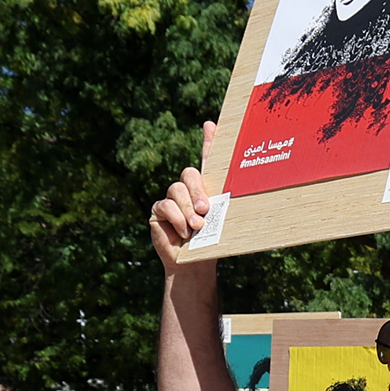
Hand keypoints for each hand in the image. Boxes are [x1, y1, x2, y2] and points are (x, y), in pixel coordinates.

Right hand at [149, 119, 220, 269]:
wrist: (194, 265)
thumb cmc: (211, 244)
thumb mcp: (221, 223)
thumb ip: (223, 208)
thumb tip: (230, 199)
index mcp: (206, 190)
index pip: (207, 161)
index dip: (208, 142)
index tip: (211, 125)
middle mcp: (188, 190)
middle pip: (189, 174)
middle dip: (198, 190)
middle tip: (206, 210)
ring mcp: (171, 199)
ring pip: (177, 190)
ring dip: (188, 210)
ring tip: (197, 227)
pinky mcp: (159, 210)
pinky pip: (165, 205)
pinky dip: (177, 219)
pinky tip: (184, 232)